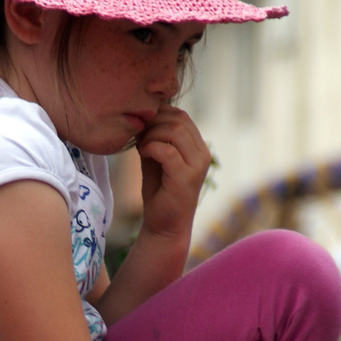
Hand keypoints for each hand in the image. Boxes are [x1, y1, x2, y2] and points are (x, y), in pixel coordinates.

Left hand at [136, 106, 210, 240]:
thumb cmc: (159, 192)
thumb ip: (154, 138)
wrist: (164, 225)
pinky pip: (167, 151)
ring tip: (141, 146)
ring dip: (151, 135)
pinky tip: (143, 155)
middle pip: (179, 119)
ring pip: (175, 132)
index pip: (181, 116)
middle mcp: (202, 154)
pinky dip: (151, 148)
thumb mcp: (156, 158)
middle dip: (153, 122)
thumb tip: (142, 116)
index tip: (140, 126)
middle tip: (138, 135)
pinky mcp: (186, 177)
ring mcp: (197, 165)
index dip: (158, 114)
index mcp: (197, 147)